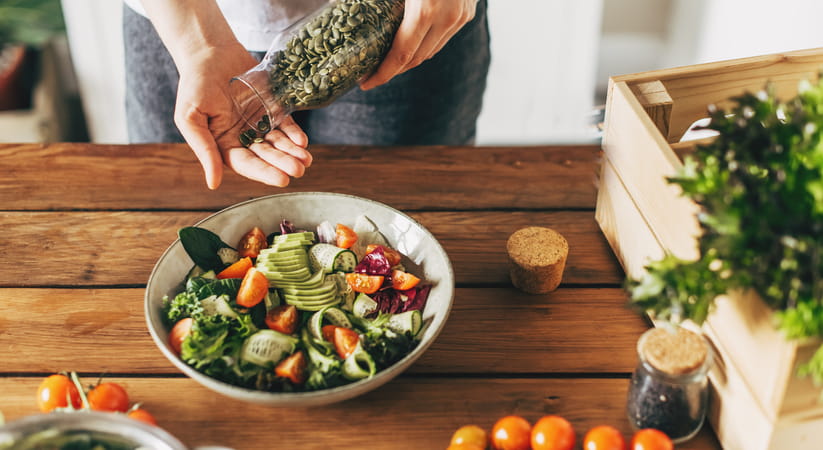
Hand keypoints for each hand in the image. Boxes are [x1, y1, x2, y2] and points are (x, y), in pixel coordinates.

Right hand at [174, 44, 311, 188]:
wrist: (209, 51)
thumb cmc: (194, 84)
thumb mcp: (190, 118)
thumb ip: (204, 150)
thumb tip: (213, 184)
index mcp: (223, 144)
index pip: (246, 164)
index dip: (264, 172)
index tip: (281, 180)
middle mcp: (242, 137)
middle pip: (265, 155)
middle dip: (282, 163)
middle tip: (298, 170)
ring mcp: (258, 122)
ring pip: (278, 142)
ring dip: (292, 152)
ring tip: (306, 160)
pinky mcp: (271, 108)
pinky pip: (285, 124)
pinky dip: (294, 133)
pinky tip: (302, 141)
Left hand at [359, 0, 475, 89]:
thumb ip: (372, 1)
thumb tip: (336, 5)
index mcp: (424, 10)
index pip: (400, 56)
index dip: (382, 74)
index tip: (365, 83)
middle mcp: (446, 18)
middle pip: (416, 59)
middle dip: (392, 70)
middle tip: (370, 72)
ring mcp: (460, 17)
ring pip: (431, 51)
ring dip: (409, 59)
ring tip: (387, 59)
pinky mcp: (468, 12)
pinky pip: (442, 37)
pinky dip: (424, 44)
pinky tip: (409, 40)